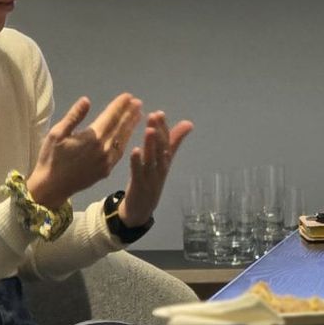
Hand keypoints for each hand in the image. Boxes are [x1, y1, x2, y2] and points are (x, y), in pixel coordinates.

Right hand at [28, 93, 141, 208]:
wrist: (52, 187)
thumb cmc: (51, 158)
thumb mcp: (56, 134)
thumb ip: (74, 117)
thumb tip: (87, 100)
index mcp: (91, 138)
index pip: (110, 117)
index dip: (119, 105)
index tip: (128, 96)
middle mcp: (103, 149)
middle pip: (120, 127)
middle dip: (129, 113)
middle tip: (138, 102)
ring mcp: (106, 161)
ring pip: (122, 140)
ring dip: (131, 126)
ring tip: (138, 114)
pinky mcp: (106, 170)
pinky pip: (120, 153)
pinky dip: (126, 141)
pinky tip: (128, 135)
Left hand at [119, 111, 193, 228]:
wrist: (140, 211)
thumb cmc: (151, 182)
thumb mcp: (163, 162)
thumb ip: (173, 143)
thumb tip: (188, 123)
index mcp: (164, 162)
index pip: (166, 143)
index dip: (164, 128)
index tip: (160, 113)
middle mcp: (160, 168)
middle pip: (161, 149)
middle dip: (158, 132)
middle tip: (155, 116)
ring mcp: (151, 178)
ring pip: (152, 159)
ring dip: (151, 144)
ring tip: (149, 129)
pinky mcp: (139, 186)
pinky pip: (138, 172)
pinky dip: (137, 162)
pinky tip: (135, 150)